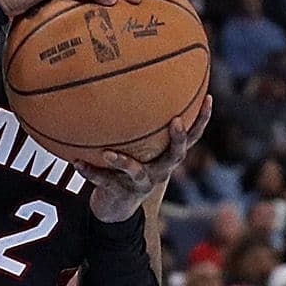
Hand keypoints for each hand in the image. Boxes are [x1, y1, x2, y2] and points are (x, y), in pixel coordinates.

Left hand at [71, 95, 211, 223]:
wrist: (115, 207)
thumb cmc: (128, 166)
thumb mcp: (136, 146)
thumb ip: (138, 123)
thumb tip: (128, 78)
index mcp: (166, 157)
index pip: (191, 137)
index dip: (202, 120)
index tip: (209, 98)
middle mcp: (159, 171)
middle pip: (176, 155)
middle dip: (178, 138)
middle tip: (176, 121)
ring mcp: (141, 184)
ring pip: (136, 173)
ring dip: (123, 162)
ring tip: (108, 153)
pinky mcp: (120, 193)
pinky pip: (103, 180)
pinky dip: (89, 171)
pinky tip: (77, 162)